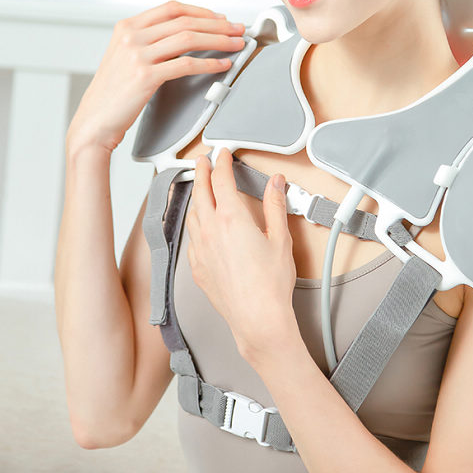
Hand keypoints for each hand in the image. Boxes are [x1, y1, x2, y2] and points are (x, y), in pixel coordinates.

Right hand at [67, 1, 245, 154]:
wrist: (94, 121)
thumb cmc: (113, 93)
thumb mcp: (125, 56)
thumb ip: (149, 41)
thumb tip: (186, 35)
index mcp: (127, 26)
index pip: (172, 8)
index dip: (201, 11)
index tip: (220, 19)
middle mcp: (131, 36)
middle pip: (184, 21)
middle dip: (218, 25)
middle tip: (238, 30)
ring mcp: (137, 55)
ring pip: (188, 38)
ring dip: (219, 40)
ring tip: (237, 44)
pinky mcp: (145, 76)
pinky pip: (186, 64)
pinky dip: (209, 64)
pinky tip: (223, 65)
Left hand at [186, 147, 297, 363]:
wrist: (257, 318)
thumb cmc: (270, 285)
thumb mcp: (280, 239)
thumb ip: (275, 206)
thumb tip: (276, 184)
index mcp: (231, 218)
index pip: (221, 180)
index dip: (221, 163)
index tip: (222, 154)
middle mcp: (210, 230)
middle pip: (200, 192)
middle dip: (201, 172)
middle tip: (202, 161)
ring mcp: (201, 249)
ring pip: (192, 213)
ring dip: (195, 196)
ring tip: (200, 189)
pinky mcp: (197, 267)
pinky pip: (191, 237)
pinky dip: (194, 223)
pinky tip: (200, 226)